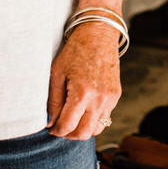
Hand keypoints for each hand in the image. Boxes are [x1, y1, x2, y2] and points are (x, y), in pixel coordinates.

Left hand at [48, 22, 121, 139]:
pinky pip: (105, 117)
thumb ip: (53, 102)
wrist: (99, 33)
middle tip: (60, 128)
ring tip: (72, 119)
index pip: (67, 126)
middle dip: (69, 135)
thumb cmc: (75, 51)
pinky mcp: (116, 94)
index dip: (56, 131)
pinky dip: (93, 118)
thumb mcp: (56, 74)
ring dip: (83, 129)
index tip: (51, 128)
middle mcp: (99, 98)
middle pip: (84, 133)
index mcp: (82, 93)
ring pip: (97, 129)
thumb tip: (51, 123)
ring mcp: (110, 98)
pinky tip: (84, 108)